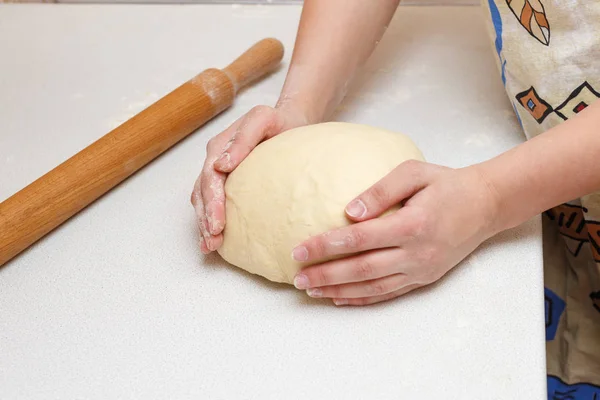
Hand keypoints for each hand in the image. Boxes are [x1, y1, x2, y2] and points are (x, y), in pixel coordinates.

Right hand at [191, 105, 307, 253]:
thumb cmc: (281, 121)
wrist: (293, 121)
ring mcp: (221, 175)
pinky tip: (216, 242)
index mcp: (219, 147)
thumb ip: (243, 138)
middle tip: (213, 241)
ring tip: (210, 246)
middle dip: (205, 220)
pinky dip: (212, 223)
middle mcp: (216, 162)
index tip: (217, 224)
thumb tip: (221, 164)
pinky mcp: (231, 186)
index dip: (211, 203)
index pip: (209, 178)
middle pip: (202, 194)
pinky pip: (216, 205)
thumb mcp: (264, 119)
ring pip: (204, 203)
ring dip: (205, 225)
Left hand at [291, 160, 500, 305]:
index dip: (325, 246)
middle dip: (325, 274)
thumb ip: (380, 191)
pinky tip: (340, 297)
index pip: (358, 238)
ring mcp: (421, 269)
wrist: (485, 205)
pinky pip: (388, 293)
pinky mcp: (424, 278)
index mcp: (411, 224)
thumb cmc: (446, 183)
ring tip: (311, 290)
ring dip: (338, 290)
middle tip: (297, 277)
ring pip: (372, 286)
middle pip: (361, 269)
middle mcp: (416, 253)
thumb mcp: (413, 172)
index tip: (298, 250)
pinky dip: (362, 298)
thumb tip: (348, 212)